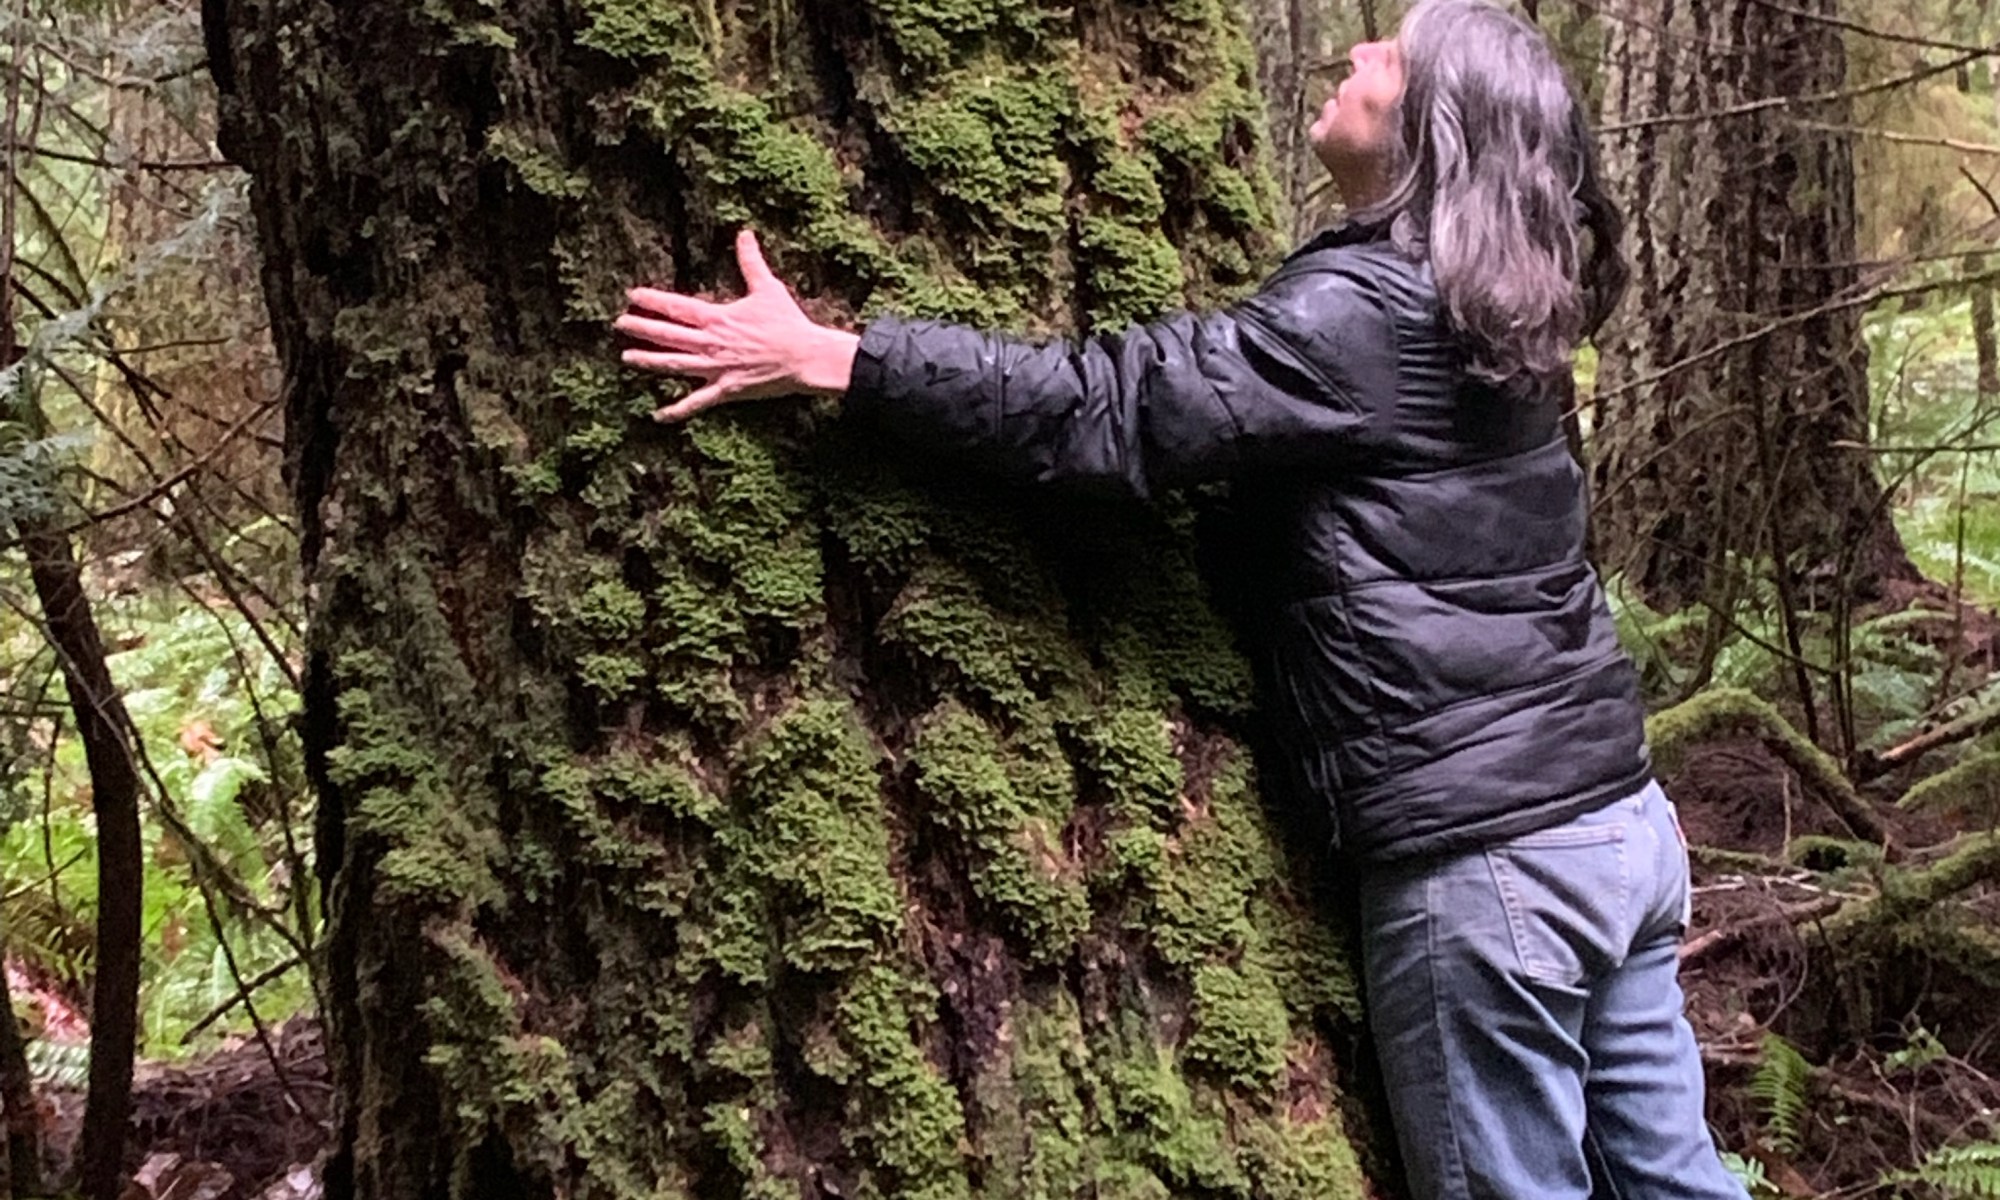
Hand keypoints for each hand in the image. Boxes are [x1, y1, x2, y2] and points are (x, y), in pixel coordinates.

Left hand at [617, 229, 859, 421]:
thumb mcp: (768, 288)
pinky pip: (697, 402)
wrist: (805, 356)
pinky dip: (677, 410)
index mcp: (718, 318)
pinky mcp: (726, 390)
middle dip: (641, 328)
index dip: (652, 300)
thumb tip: (745, 233)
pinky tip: (658, 415)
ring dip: (649, 361)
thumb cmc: (787, 322)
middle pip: (668, 335)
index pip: (677, 307)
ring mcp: (716, 368)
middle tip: (619, 323)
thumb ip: (751, 261)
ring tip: (626, 357)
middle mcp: (711, 343)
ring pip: (674, 365)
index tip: (632, 295)